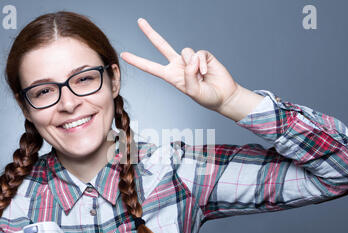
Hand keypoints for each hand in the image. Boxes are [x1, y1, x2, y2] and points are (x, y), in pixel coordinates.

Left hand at [120, 18, 241, 112]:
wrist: (224, 95)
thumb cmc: (206, 97)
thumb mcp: (193, 91)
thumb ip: (189, 76)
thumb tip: (191, 59)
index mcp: (171, 76)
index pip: (151, 67)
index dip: (138, 61)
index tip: (124, 55)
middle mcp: (178, 65)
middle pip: (162, 45)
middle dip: (150, 33)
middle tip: (139, 21)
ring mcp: (190, 59)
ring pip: (186, 52)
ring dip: (194, 66)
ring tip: (201, 77)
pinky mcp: (202, 55)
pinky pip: (199, 54)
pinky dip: (203, 64)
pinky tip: (207, 73)